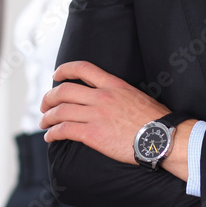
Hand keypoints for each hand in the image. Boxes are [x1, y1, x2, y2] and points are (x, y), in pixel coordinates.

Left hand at [40, 61, 172, 166]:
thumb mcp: (136, 95)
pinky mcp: (93, 134)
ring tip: (44, 122)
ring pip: (61, 110)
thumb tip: (111, 99)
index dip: (65, 69)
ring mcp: (97, 114)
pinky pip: (65, 130)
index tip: (56, 75)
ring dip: (47, 116)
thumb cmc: (155, 120)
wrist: (162, 137)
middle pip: (64, 90)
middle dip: (49, 97)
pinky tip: (50, 136)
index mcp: (113, 84)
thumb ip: (119, 94)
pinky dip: (53, 132)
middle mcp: (102, 96)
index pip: (83, 69)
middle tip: (44, 105)